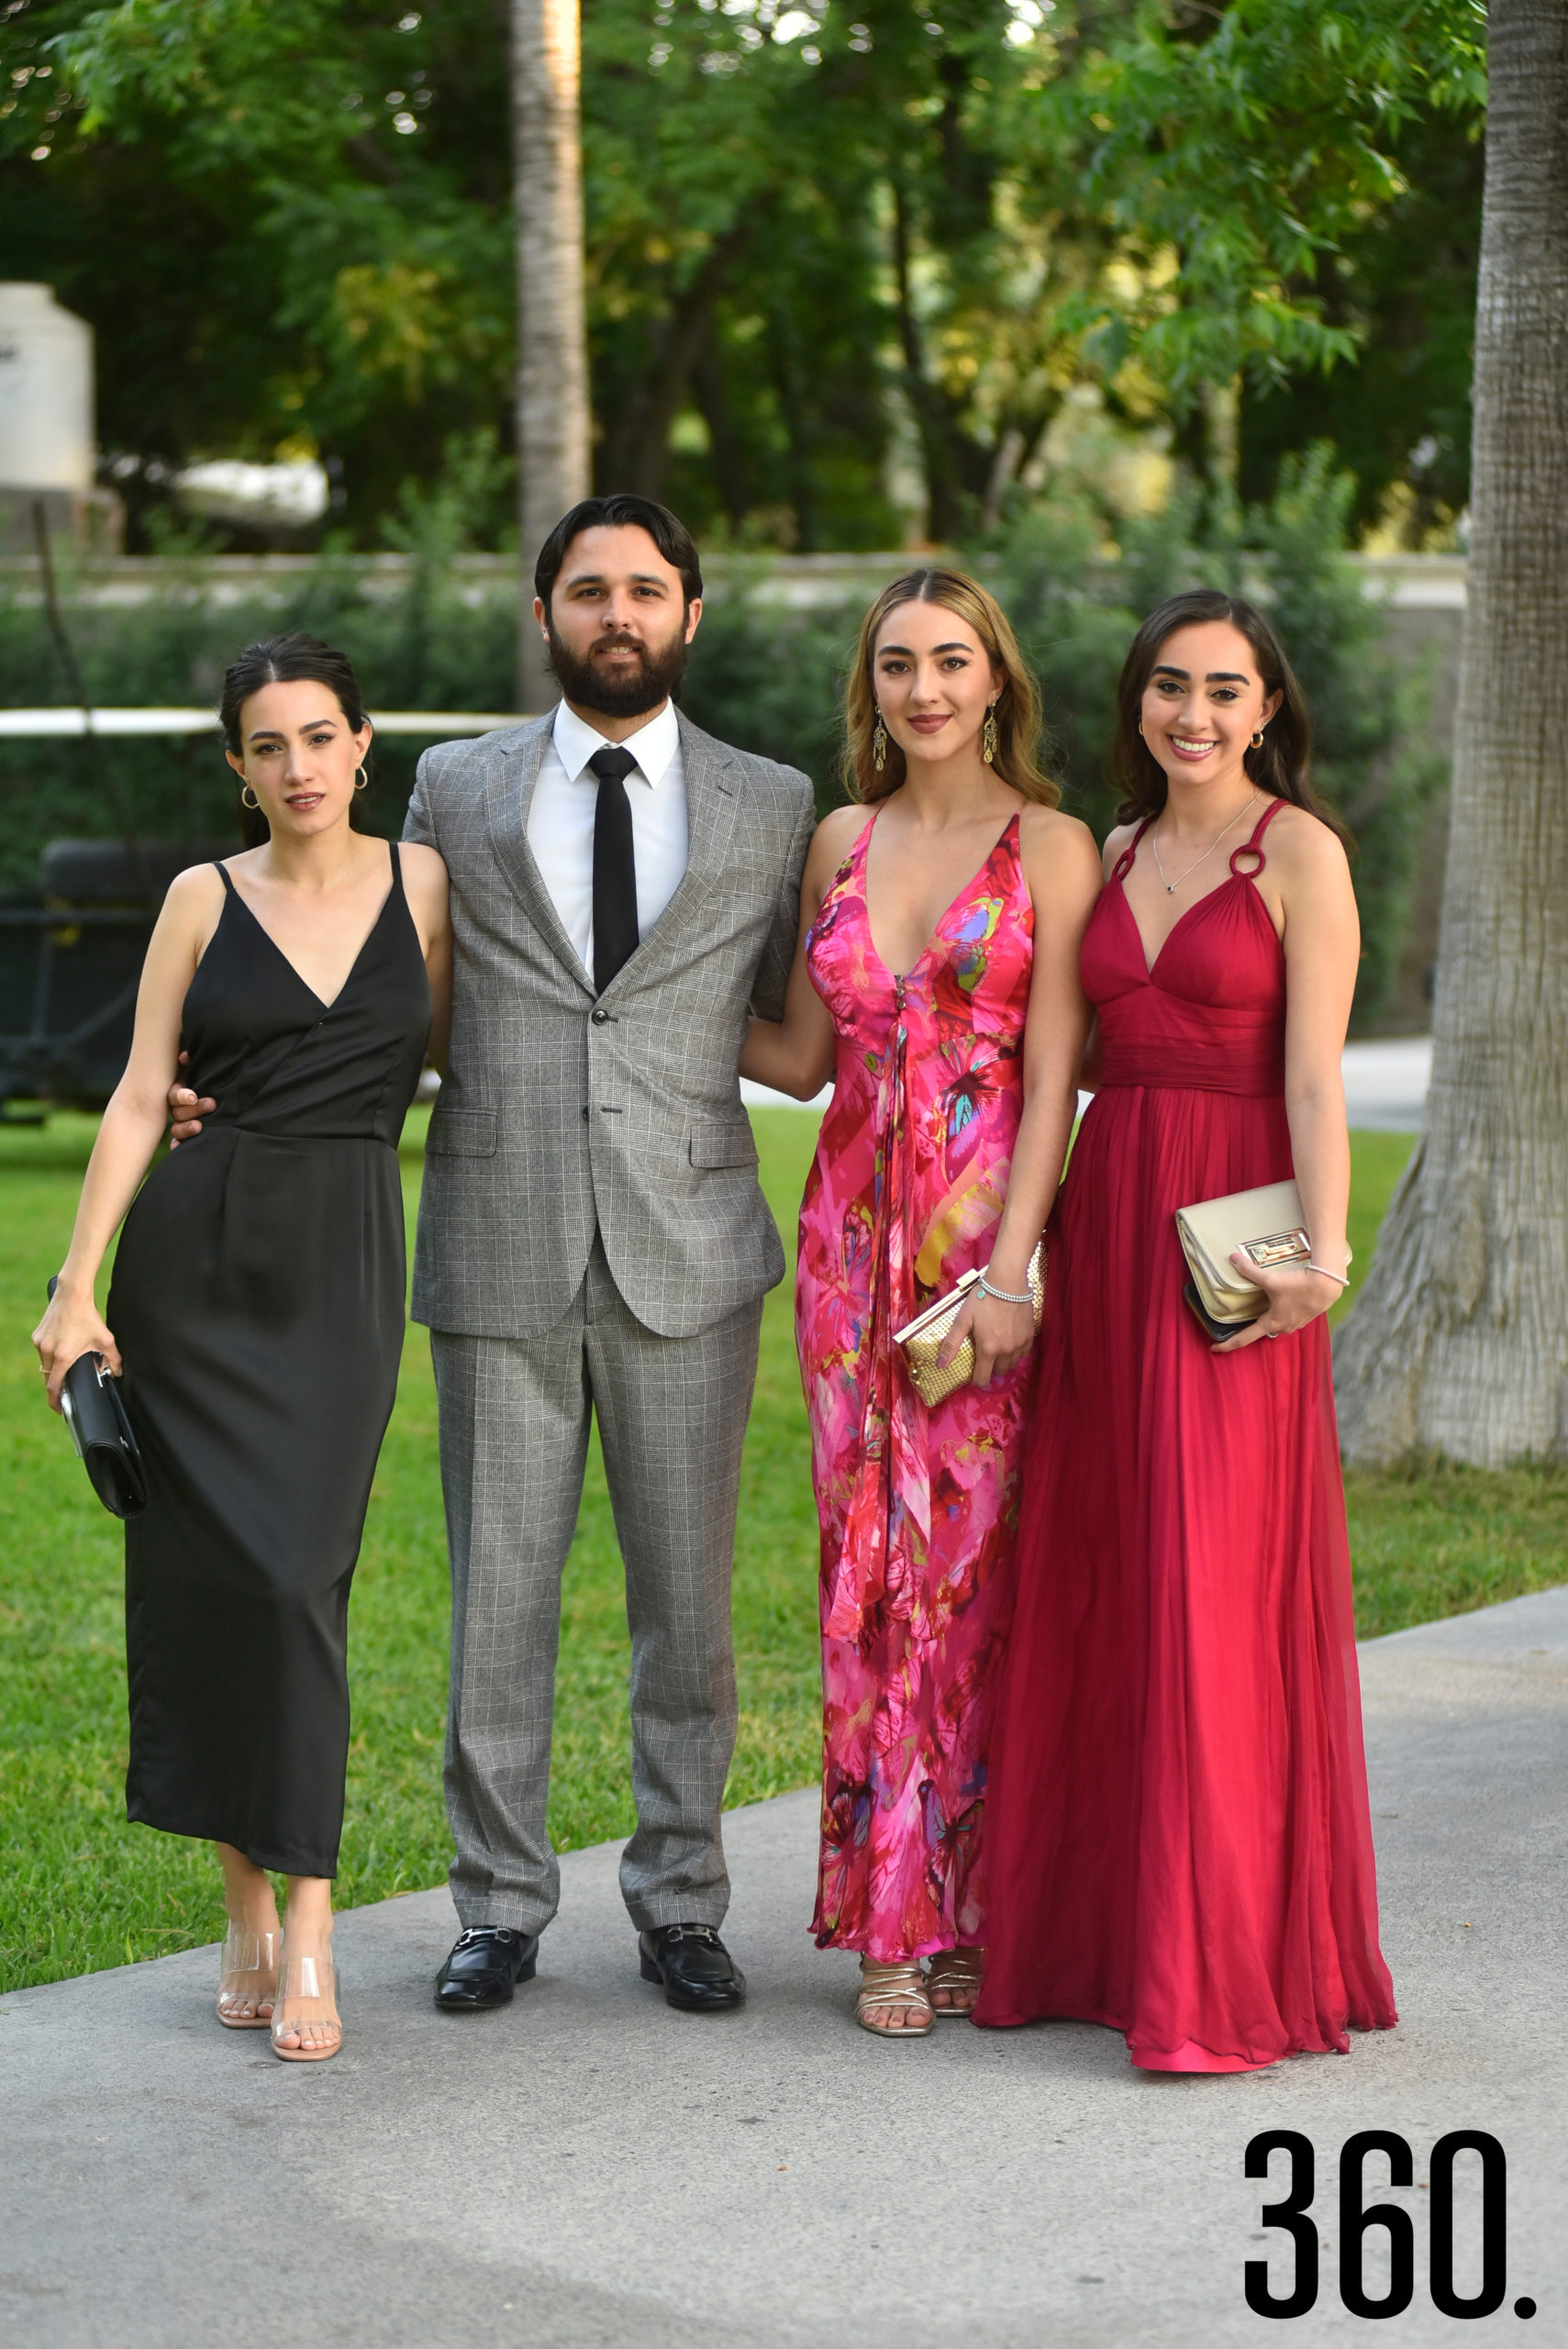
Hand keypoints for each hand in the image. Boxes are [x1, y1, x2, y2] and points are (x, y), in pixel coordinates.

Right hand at [32, 1282, 119, 1412]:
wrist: (72, 1294)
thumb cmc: (88, 1316)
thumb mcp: (105, 1339)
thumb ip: (114, 1359)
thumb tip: (118, 1373)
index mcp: (63, 1356)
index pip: (54, 1386)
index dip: (55, 1400)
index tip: (59, 1409)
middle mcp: (48, 1351)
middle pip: (48, 1377)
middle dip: (56, 1386)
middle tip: (65, 1392)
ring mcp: (40, 1343)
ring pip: (44, 1365)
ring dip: (53, 1369)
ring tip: (66, 1369)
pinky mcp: (37, 1336)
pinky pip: (42, 1352)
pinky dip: (50, 1356)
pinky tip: (61, 1352)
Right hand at [168, 1049, 214, 1145]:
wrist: (217, 1086)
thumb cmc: (205, 1074)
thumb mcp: (198, 1066)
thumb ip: (190, 1061)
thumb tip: (184, 1056)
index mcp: (178, 1091)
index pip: (175, 1095)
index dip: (182, 1096)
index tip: (193, 1097)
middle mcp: (177, 1107)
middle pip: (179, 1112)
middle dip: (194, 1110)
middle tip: (211, 1104)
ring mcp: (182, 1121)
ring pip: (177, 1128)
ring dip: (187, 1128)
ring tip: (199, 1127)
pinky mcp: (187, 1133)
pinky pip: (179, 1141)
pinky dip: (178, 1145)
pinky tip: (178, 1148)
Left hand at [936, 1288, 1035, 1387]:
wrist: (1007, 1282)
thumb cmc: (982, 1299)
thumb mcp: (963, 1319)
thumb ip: (952, 1343)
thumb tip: (940, 1366)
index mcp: (988, 1349)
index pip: (983, 1378)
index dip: (976, 1379)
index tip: (973, 1372)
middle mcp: (1006, 1351)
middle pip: (998, 1372)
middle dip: (990, 1368)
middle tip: (984, 1355)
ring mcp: (1020, 1344)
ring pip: (1012, 1364)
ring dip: (1003, 1361)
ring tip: (997, 1349)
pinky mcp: (1030, 1336)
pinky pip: (1024, 1353)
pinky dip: (1016, 1352)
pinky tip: (1010, 1342)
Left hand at [1212, 1252, 1344, 1352]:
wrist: (1328, 1285)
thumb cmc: (1299, 1285)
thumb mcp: (1271, 1279)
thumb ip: (1249, 1271)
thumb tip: (1233, 1259)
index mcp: (1271, 1323)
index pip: (1244, 1338)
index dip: (1227, 1344)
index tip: (1214, 1348)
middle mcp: (1283, 1328)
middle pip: (1261, 1330)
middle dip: (1249, 1327)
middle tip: (1237, 1322)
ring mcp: (1296, 1324)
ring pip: (1276, 1324)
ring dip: (1268, 1318)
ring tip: (1261, 1308)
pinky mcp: (1305, 1316)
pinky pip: (1288, 1318)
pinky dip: (1281, 1312)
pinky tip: (1281, 1302)